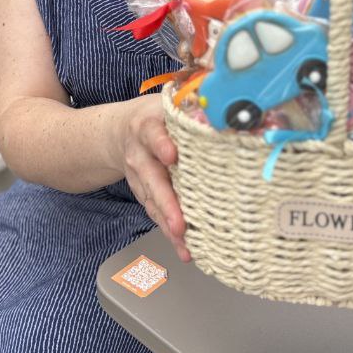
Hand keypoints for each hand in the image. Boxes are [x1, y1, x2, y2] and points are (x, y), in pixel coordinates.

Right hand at [117, 94, 190, 262]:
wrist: (120, 132)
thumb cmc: (157, 117)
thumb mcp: (168, 104)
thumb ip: (192, 108)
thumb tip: (233, 111)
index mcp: (148, 126)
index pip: (153, 134)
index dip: (161, 144)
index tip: (172, 156)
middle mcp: (140, 154)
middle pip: (152, 179)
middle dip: (167, 202)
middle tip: (180, 223)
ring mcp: (140, 178)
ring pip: (153, 202)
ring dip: (168, 224)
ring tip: (185, 243)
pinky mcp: (144, 195)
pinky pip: (156, 214)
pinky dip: (169, 232)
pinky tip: (184, 248)